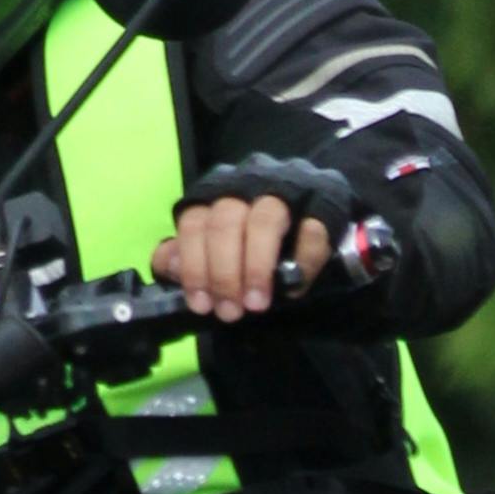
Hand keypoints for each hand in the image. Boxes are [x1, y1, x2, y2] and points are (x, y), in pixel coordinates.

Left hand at [152, 189, 334, 323]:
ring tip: (256, 303)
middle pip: (225, 221)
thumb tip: (171, 266)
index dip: (194, 266)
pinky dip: (303, 261)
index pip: (194, 222)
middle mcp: (246, 182)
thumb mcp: (215, 246)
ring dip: (256, 267)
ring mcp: (285, 186)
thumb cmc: (253, 238)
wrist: (311, 213)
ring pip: (264, 220)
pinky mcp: (323, 197)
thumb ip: (188, 253)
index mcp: (215, 192)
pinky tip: (295, 285)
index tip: (202, 304)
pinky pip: (312, 228)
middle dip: (224, 273)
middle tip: (230, 311)